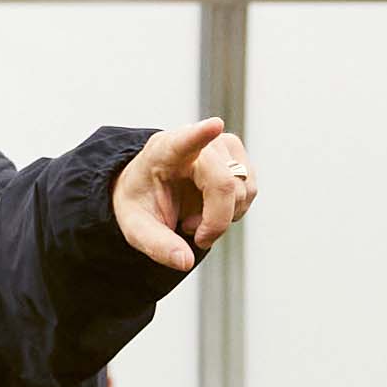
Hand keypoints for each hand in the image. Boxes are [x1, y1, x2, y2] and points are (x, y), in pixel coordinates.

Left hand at [109, 118, 256, 270]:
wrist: (150, 188)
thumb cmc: (142, 202)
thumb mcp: (136, 228)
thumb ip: (158, 245)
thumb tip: (184, 261)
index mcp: (163, 152)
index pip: (183, 141)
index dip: (200, 134)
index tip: (214, 125)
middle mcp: (197, 143)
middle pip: (224, 184)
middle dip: (214, 220)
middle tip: (190, 232)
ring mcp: (222, 146)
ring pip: (242, 190)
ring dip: (222, 216)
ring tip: (194, 217)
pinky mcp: (239, 156)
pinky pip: (250, 191)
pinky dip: (233, 210)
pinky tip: (211, 209)